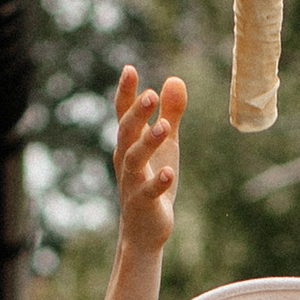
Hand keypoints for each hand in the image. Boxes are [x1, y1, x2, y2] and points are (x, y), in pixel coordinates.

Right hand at [114, 65, 184, 254]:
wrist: (143, 230)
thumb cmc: (152, 182)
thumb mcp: (165, 145)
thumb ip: (170, 114)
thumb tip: (174, 79)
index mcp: (129, 144)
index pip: (124, 114)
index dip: (126, 93)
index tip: (130, 69)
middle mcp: (126, 160)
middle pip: (126, 133)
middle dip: (136, 114)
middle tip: (150, 94)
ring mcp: (132, 183)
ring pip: (135, 160)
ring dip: (148, 143)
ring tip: (163, 127)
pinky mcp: (144, 204)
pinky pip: (148, 192)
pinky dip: (157, 181)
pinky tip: (168, 172)